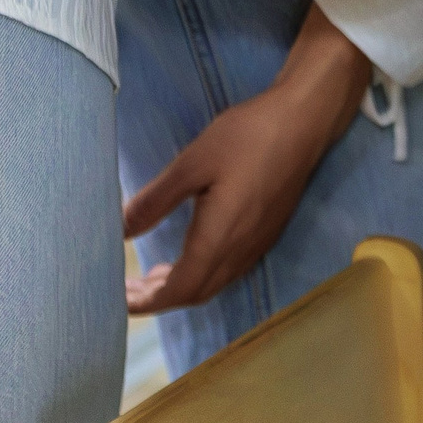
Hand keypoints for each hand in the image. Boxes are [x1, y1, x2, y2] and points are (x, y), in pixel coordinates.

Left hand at [124, 3, 369, 312]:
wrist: (306, 120)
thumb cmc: (248, 136)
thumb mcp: (192, 163)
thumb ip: (154, 202)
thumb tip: (116, 232)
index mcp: (220, 238)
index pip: (180, 290)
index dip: (147, 303)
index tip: (116, 301)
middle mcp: (242, 249)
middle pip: (198, 293)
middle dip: (161, 299)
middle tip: (126, 288)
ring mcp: (259, 241)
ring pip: (216, 282)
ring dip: (183, 286)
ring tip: (151, 275)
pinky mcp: (269, 229)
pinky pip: (230, 268)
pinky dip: (203, 272)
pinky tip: (190, 253)